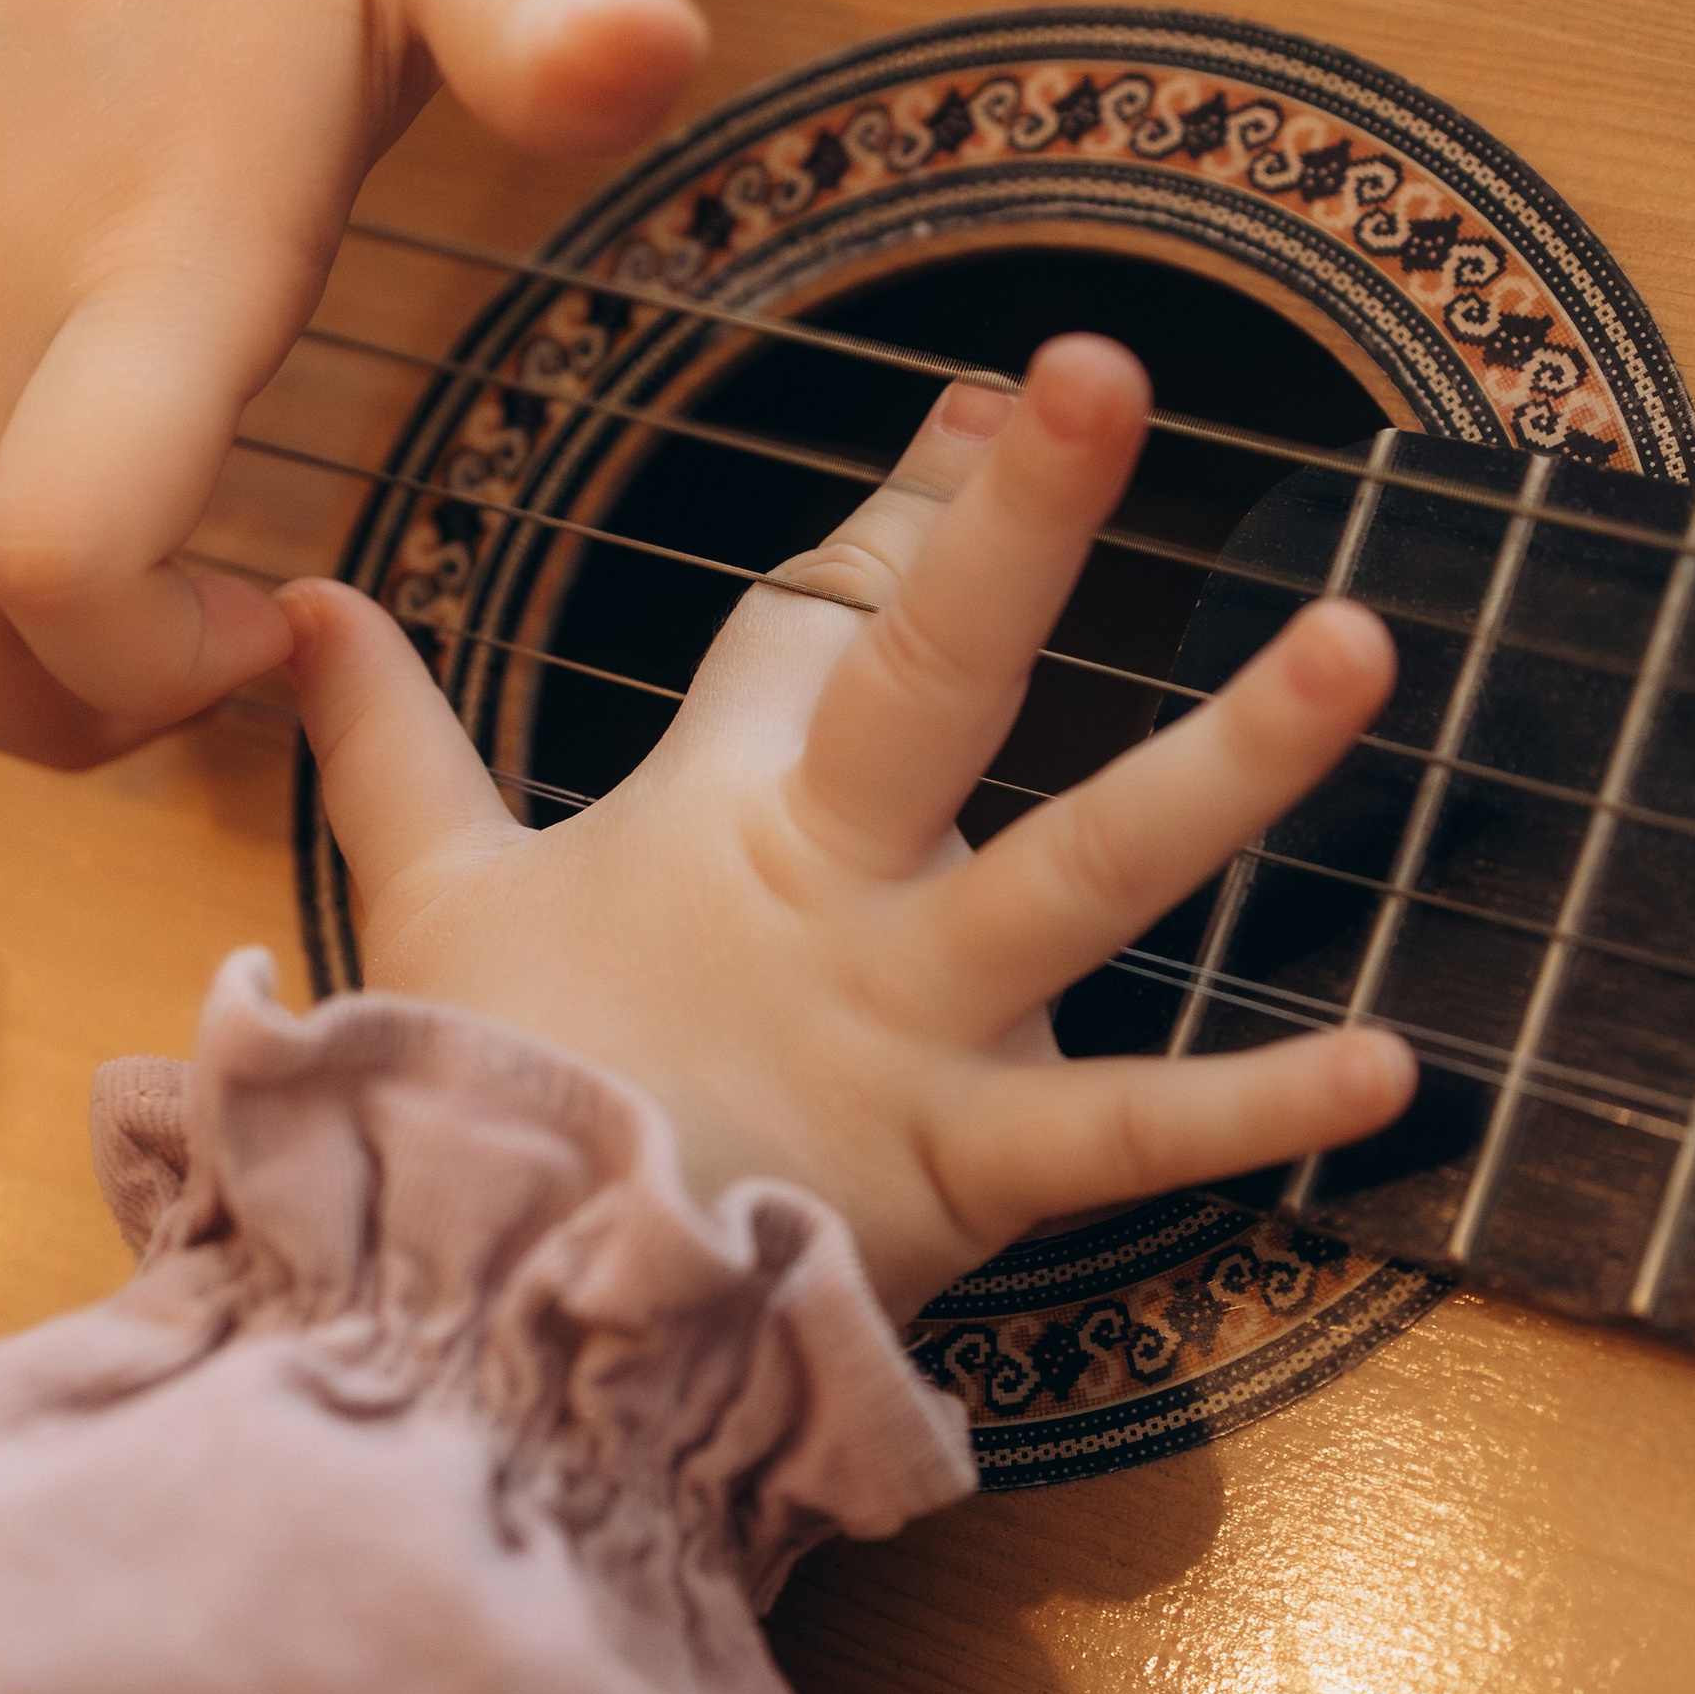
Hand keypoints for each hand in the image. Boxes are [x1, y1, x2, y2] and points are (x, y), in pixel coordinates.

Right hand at [289, 337, 1414, 1318]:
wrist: (484, 1319)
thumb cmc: (483, 1092)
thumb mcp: (431, 897)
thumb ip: (386, 741)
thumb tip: (300, 602)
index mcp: (724, 816)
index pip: (827, 616)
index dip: (917, 501)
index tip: (1004, 388)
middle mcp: (833, 892)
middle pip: (924, 678)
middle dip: (1008, 528)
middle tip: (1099, 373)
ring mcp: (908, 1025)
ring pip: (1077, 872)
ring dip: (1225, 763)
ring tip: (1357, 649)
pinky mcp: (962, 1169)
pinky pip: (1123, 1137)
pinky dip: (1255, 1111)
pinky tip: (1395, 1069)